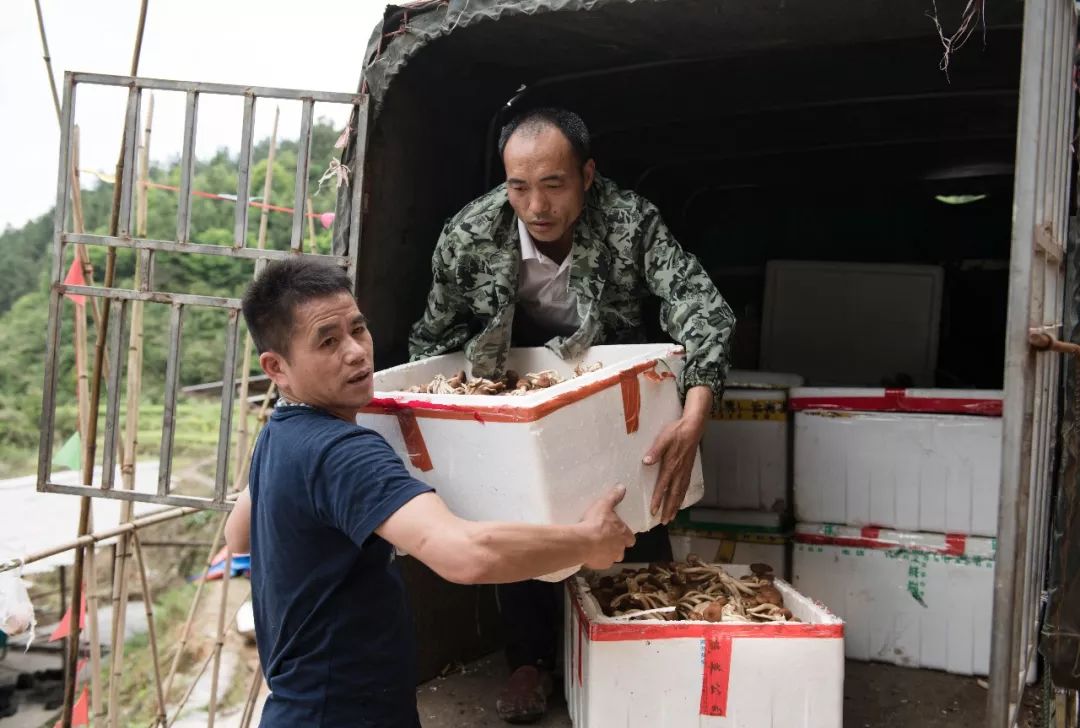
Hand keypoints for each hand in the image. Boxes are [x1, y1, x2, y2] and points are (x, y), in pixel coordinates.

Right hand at [580, 485, 635, 568]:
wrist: (583, 542)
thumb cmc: (595, 523)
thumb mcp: (604, 505)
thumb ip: (614, 496)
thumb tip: (622, 486)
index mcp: (623, 534)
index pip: (631, 539)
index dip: (626, 537)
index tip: (620, 534)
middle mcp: (620, 548)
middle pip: (622, 550)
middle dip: (616, 547)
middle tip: (605, 540)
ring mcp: (610, 558)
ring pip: (612, 558)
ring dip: (606, 554)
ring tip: (596, 547)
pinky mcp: (601, 565)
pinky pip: (600, 563)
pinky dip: (596, 559)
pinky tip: (589, 553)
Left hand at [644, 387, 708, 522]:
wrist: (693, 427)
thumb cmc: (676, 432)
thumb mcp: (663, 438)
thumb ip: (655, 451)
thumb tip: (646, 461)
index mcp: (671, 466)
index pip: (663, 487)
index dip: (658, 500)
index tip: (654, 511)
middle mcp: (679, 472)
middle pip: (674, 495)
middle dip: (668, 509)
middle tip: (664, 521)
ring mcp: (685, 471)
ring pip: (681, 493)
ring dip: (676, 506)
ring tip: (672, 516)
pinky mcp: (689, 469)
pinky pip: (686, 487)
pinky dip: (682, 497)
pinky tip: (680, 501)